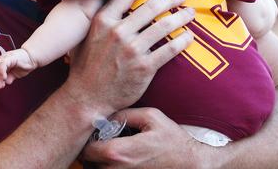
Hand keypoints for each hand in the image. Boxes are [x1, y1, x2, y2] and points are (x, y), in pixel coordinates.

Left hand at [0, 48, 37, 88]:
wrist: (33, 58)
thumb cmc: (25, 63)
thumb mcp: (16, 73)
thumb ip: (10, 77)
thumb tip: (6, 82)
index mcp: (3, 62)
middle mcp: (3, 59)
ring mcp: (6, 57)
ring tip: (0, 84)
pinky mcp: (10, 57)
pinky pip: (3, 64)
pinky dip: (2, 71)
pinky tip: (4, 78)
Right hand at [64, 0, 194, 116]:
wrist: (87, 97)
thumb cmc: (87, 66)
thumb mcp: (87, 35)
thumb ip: (102, 18)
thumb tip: (116, 1)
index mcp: (103, 20)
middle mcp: (118, 32)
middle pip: (152, 6)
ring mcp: (132, 50)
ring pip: (164, 26)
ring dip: (181, 17)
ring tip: (189, 14)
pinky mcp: (144, 67)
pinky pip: (170, 49)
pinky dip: (183, 41)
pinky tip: (189, 37)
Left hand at [82, 108, 210, 168]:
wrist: (191, 164)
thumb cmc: (172, 140)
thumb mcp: (150, 116)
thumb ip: (124, 113)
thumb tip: (105, 115)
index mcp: (119, 152)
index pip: (86, 149)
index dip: (86, 138)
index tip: (94, 131)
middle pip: (88, 162)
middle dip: (91, 149)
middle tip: (100, 138)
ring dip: (98, 160)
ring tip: (111, 147)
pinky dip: (109, 166)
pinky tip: (120, 157)